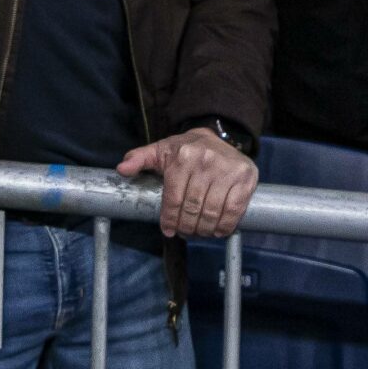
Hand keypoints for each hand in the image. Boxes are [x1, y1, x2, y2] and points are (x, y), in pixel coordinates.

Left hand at [117, 128, 257, 238]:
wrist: (221, 136)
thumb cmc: (187, 148)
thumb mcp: (161, 150)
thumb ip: (140, 158)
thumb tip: (122, 169)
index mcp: (183, 156)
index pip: (174, 198)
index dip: (170, 219)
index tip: (169, 230)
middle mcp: (206, 161)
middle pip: (192, 209)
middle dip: (186, 227)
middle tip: (185, 232)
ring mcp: (228, 170)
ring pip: (212, 213)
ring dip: (203, 230)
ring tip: (199, 232)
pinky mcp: (245, 178)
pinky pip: (234, 211)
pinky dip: (224, 227)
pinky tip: (217, 230)